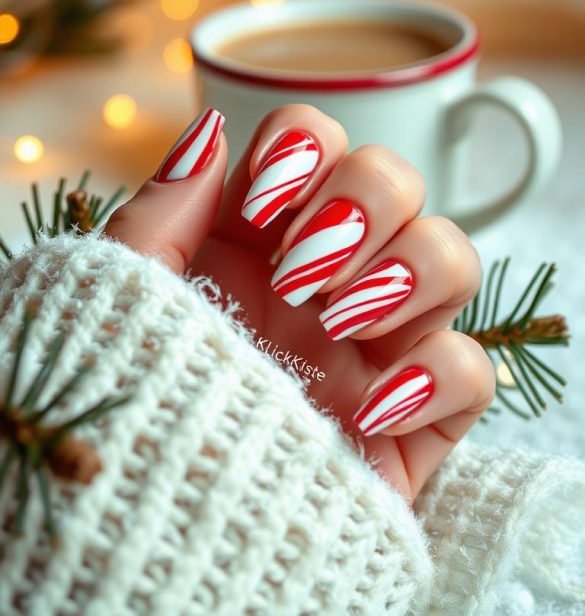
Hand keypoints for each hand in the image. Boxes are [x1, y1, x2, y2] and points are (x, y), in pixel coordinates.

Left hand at [105, 104, 494, 501]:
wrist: (150, 535)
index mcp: (257, 237)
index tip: (262, 206)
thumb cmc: (126, 404)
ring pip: (453, 256)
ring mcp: (376, 342)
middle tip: (301, 269)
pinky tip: (369, 408)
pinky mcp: (414, 417)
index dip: (303, 151)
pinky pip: (474, 370)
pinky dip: (436, 376)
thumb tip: (210, 127)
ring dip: (407, 271)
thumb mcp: (123, 299)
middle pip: (397, 180)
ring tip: (336, 322)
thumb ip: (164, 208)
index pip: (316, 142)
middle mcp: (326, 276)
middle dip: (362, 203)